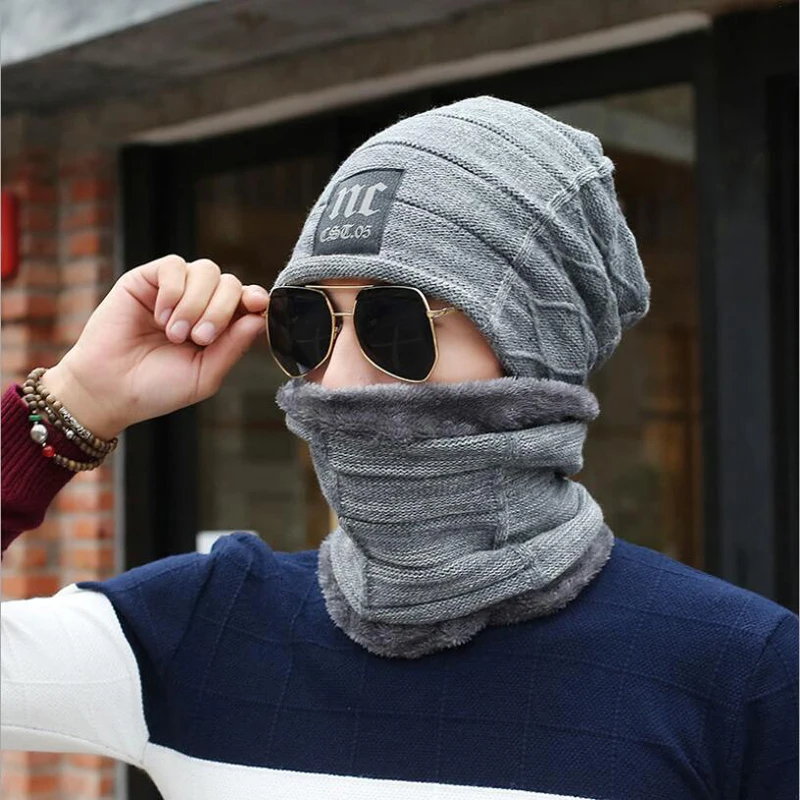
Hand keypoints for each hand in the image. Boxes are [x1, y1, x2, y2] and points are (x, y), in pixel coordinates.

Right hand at [40, 255, 268, 438]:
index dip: (256, 299)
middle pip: (230, 283)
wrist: (110, 390)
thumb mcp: (205, 375)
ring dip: (196, 303)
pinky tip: (161, 316)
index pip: (247, 301)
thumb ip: (234, 347)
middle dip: (221, 310)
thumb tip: (259, 318)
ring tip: (175, 333)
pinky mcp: (147, 279)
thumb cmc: (157, 387)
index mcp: (220, 327)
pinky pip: (174, 266)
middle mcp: (201, 304)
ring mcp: (175, 290)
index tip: (257, 305)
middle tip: (200, 338)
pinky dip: (173, 291)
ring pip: (207, 271)